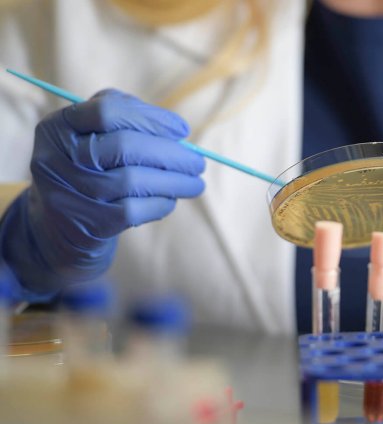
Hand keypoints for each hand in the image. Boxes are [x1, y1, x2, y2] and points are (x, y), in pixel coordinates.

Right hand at [0, 90, 204, 299]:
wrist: (61, 227)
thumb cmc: (91, 170)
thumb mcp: (97, 138)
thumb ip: (130, 121)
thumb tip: (177, 130)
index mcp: (59, 126)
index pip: (107, 111)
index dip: (151, 118)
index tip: (183, 130)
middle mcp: (56, 157)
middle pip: (124, 146)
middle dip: (171, 154)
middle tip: (198, 163)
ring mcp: (69, 192)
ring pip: (132, 180)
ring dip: (174, 182)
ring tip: (195, 184)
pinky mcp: (85, 223)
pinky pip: (132, 210)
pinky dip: (159, 204)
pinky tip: (170, 201)